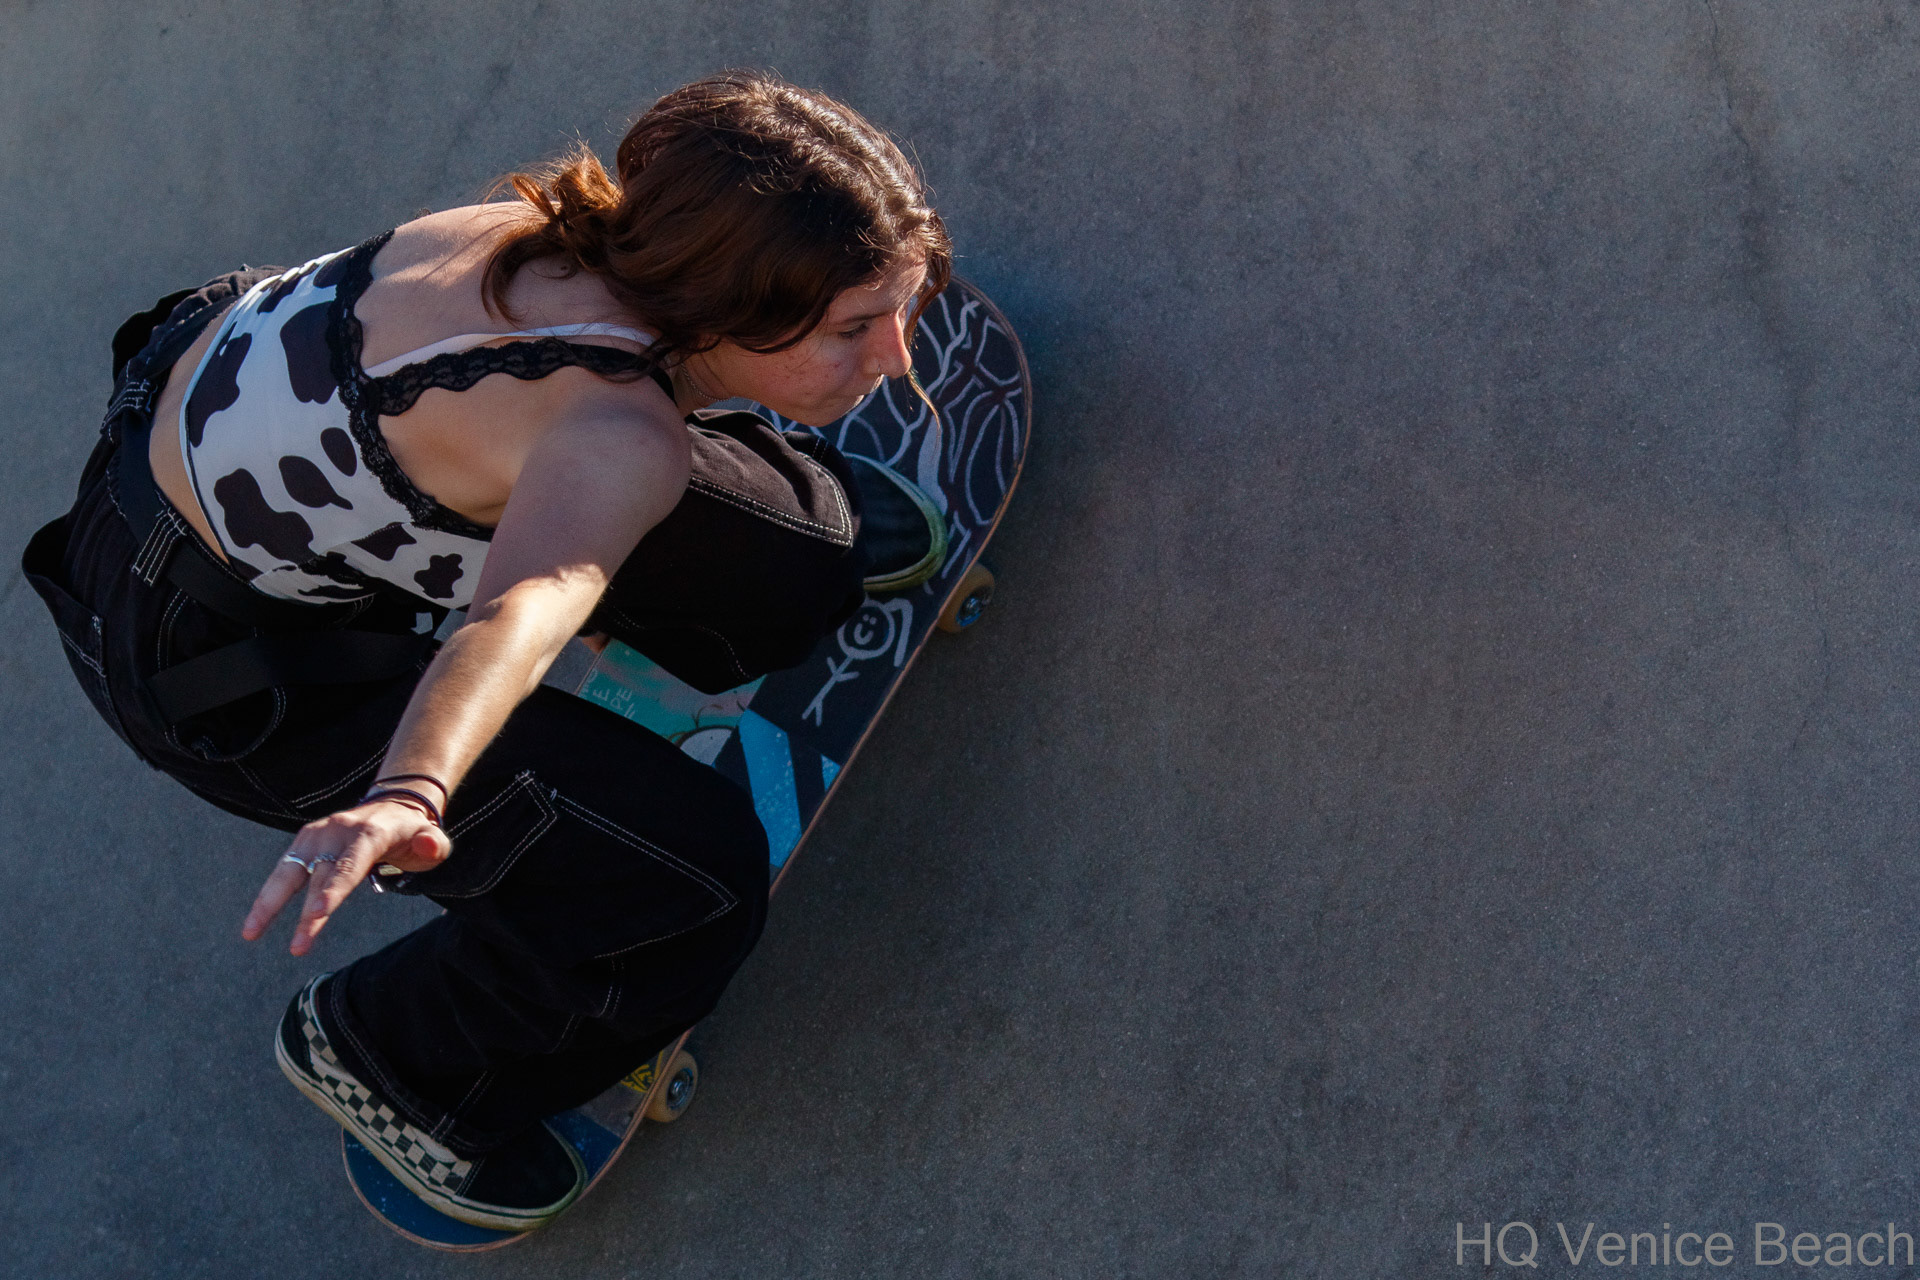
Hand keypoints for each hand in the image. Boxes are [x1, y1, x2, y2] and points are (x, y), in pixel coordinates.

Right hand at [241, 798, 451, 954]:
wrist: (392, 806)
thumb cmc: (412, 833)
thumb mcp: (432, 839)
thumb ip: (433, 846)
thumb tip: (430, 846)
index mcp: (370, 833)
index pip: (350, 864)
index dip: (334, 889)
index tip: (318, 912)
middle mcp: (338, 831)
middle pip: (319, 875)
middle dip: (306, 913)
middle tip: (298, 947)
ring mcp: (317, 834)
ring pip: (289, 870)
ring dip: (269, 902)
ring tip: (251, 934)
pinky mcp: (304, 841)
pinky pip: (284, 870)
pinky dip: (269, 895)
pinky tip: (255, 922)